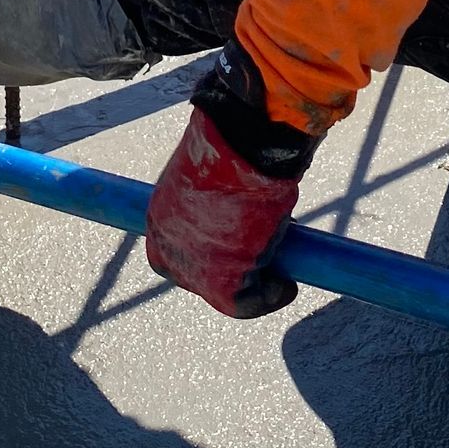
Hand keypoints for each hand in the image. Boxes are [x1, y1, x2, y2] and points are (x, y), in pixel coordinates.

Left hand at [146, 105, 299, 317]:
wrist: (244, 144)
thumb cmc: (233, 146)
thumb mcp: (214, 173)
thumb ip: (217, 198)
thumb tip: (240, 206)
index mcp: (160, 220)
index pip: (183, 251)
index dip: (214, 254)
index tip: (241, 252)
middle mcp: (169, 249)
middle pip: (204, 277)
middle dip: (235, 274)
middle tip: (266, 262)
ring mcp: (193, 269)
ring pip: (231, 292)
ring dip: (259, 288)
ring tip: (282, 278)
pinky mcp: (223, 284)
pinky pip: (251, 302)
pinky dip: (275, 296)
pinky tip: (288, 287)